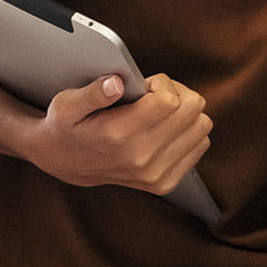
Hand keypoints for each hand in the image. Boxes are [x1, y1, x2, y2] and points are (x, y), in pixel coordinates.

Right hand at [23, 73, 211, 193]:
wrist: (64, 162)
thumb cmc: (67, 126)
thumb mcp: (66, 104)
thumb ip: (92, 92)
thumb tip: (117, 83)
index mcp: (119, 136)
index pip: (169, 100)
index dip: (162, 83)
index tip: (145, 85)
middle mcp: (141, 158)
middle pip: (192, 110)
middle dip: (177, 93)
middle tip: (155, 95)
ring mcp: (155, 174)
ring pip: (202, 126)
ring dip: (185, 112)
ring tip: (161, 112)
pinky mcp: (164, 183)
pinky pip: (200, 146)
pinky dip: (188, 132)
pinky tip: (165, 129)